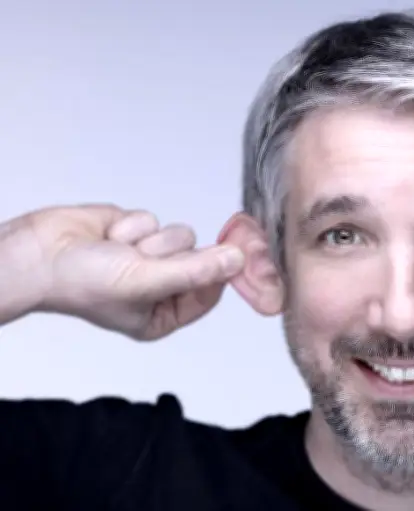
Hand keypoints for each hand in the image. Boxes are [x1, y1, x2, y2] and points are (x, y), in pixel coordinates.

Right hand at [13, 204, 243, 339]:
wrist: (37, 253)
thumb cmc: (83, 282)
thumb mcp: (146, 282)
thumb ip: (196, 271)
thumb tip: (238, 260)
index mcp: (164, 315)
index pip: (211, 292)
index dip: (224, 272)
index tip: (241, 250)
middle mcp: (160, 288)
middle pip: (200, 261)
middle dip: (172, 255)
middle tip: (147, 257)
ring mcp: (148, 258)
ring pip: (180, 237)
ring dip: (149, 239)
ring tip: (118, 250)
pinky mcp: (136, 232)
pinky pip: (155, 220)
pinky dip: (132, 224)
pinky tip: (109, 235)